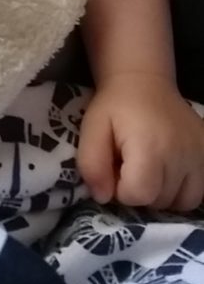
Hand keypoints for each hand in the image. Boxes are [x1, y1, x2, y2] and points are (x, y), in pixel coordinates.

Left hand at [77, 73, 203, 210]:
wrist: (143, 81)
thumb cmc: (114, 106)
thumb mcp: (91, 129)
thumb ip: (91, 165)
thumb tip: (103, 197)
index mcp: (150, 146)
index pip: (139, 194)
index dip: (122, 189)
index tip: (116, 169)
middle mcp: (181, 153)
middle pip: (160, 200)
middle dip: (140, 190)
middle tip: (130, 165)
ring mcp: (200, 154)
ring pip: (182, 201)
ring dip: (162, 194)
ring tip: (149, 168)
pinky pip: (198, 191)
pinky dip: (182, 190)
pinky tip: (167, 172)